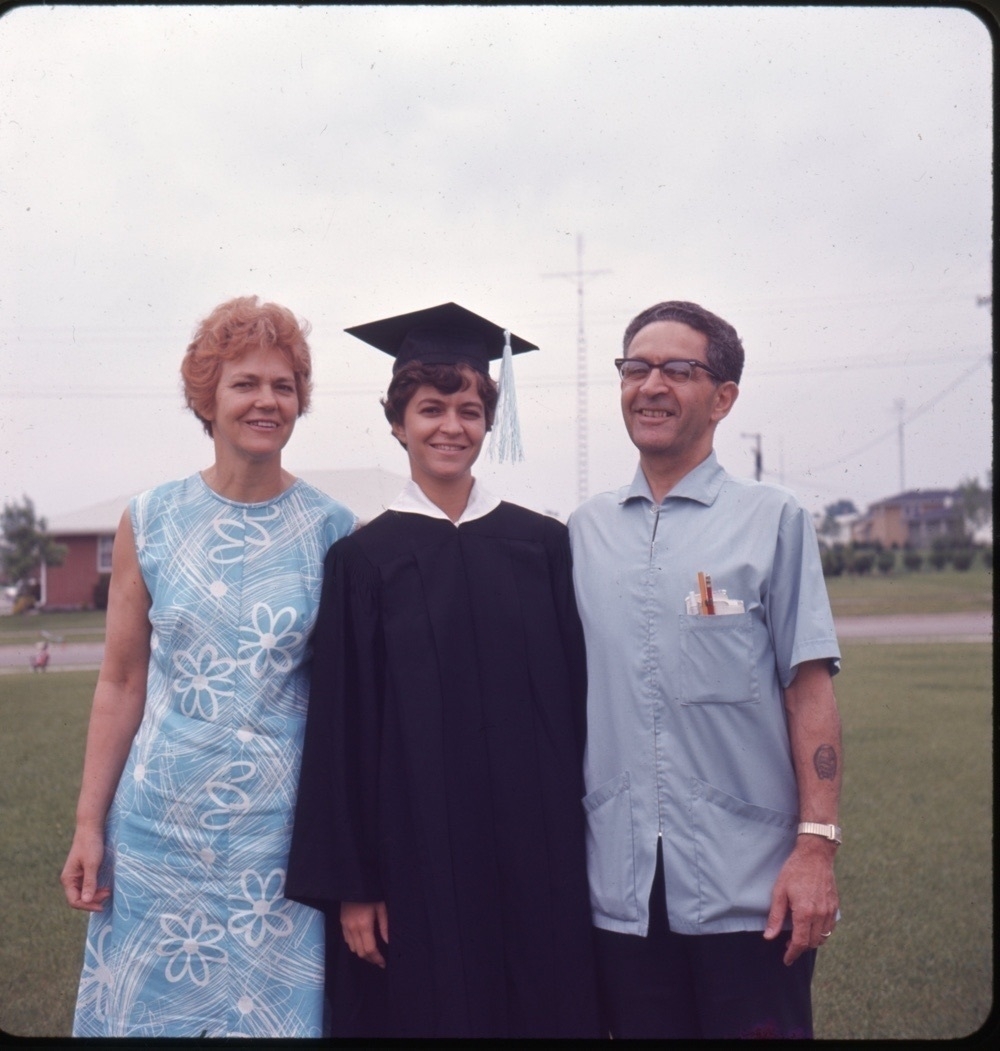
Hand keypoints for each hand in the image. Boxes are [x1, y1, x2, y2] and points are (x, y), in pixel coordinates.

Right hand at [60, 826, 110, 911]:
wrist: (91, 828)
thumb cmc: (91, 845)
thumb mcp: (92, 864)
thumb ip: (89, 882)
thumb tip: (86, 900)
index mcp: (68, 879)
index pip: (74, 901)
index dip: (87, 905)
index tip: (102, 906)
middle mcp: (70, 879)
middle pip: (79, 898)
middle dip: (93, 900)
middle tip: (108, 894)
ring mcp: (76, 876)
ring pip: (84, 893)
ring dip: (95, 895)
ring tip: (108, 891)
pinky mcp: (83, 872)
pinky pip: (88, 886)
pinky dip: (96, 889)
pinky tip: (105, 887)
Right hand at [340, 900, 388, 967]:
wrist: (355, 882)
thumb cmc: (372, 894)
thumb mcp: (382, 907)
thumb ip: (384, 926)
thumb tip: (387, 942)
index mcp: (364, 925)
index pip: (370, 949)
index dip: (377, 958)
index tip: (383, 963)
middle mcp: (352, 928)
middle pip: (361, 952)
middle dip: (371, 959)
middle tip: (379, 961)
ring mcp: (345, 926)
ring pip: (353, 949)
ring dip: (362, 953)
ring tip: (372, 953)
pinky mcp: (341, 923)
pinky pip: (347, 941)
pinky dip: (355, 946)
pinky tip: (362, 943)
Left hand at [763, 836, 837, 964]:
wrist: (815, 855)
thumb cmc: (794, 871)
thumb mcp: (779, 891)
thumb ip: (775, 916)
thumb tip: (769, 936)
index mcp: (804, 913)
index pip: (800, 942)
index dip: (792, 953)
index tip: (786, 960)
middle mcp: (820, 915)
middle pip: (812, 943)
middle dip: (800, 948)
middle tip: (788, 946)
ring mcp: (830, 912)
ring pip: (822, 938)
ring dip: (811, 941)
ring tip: (798, 936)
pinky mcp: (835, 907)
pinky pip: (829, 928)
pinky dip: (821, 933)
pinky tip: (811, 927)